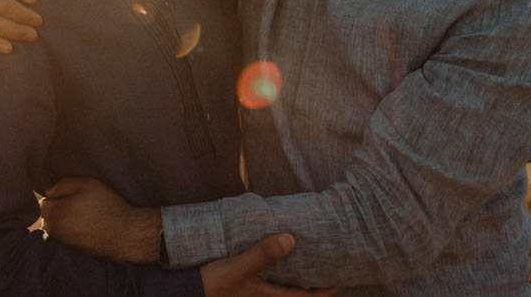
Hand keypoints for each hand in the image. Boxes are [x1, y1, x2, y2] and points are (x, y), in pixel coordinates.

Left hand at [40, 177, 160, 262]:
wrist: (125, 234)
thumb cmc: (107, 206)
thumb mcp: (87, 184)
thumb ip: (63, 185)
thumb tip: (49, 192)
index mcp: (55, 212)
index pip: (44, 203)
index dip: (56, 196)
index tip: (70, 195)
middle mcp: (55, 230)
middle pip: (47, 217)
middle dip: (56, 210)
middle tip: (76, 204)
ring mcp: (63, 242)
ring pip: (55, 228)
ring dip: (63, 221)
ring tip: (81, 216)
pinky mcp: (73, 250)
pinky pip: (65, 238)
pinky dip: (71, 232)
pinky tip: (85, 227)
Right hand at [201, 235, 341, 296]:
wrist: (188, 291)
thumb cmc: (214, 283)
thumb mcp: (238, 267)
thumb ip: (263, 254)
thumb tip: (291, 239)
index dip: (329, 289)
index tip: (343, 276)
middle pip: (301, 293)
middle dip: (317, 282)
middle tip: (330, 263)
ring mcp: (258, 293)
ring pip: (288, 287)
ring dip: (300, 276)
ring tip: (310, 257)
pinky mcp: (248, 286)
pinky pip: (274, 280)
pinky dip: (283, 270)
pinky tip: (281, 255)